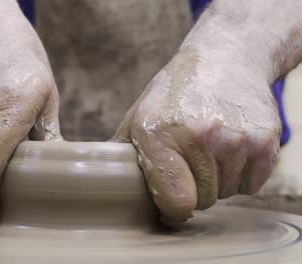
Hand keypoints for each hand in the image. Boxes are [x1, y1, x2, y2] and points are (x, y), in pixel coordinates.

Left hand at [113, 49, 280, 223]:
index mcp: (160, 134)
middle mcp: (200, 136)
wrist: (224, 57)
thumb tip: (105, 183)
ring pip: (227, 192)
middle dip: (194, 189)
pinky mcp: (266, 140)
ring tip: (211, 148)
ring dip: (218, 181)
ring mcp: (237, 138)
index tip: (170, 203)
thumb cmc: (175, 92)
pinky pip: (251, 185)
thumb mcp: (139, 115)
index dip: (172, 208)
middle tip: (190, 162)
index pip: (176, 202)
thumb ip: (122, 152)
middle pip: (202, 200)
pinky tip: (231, 147)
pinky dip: (241, 175)